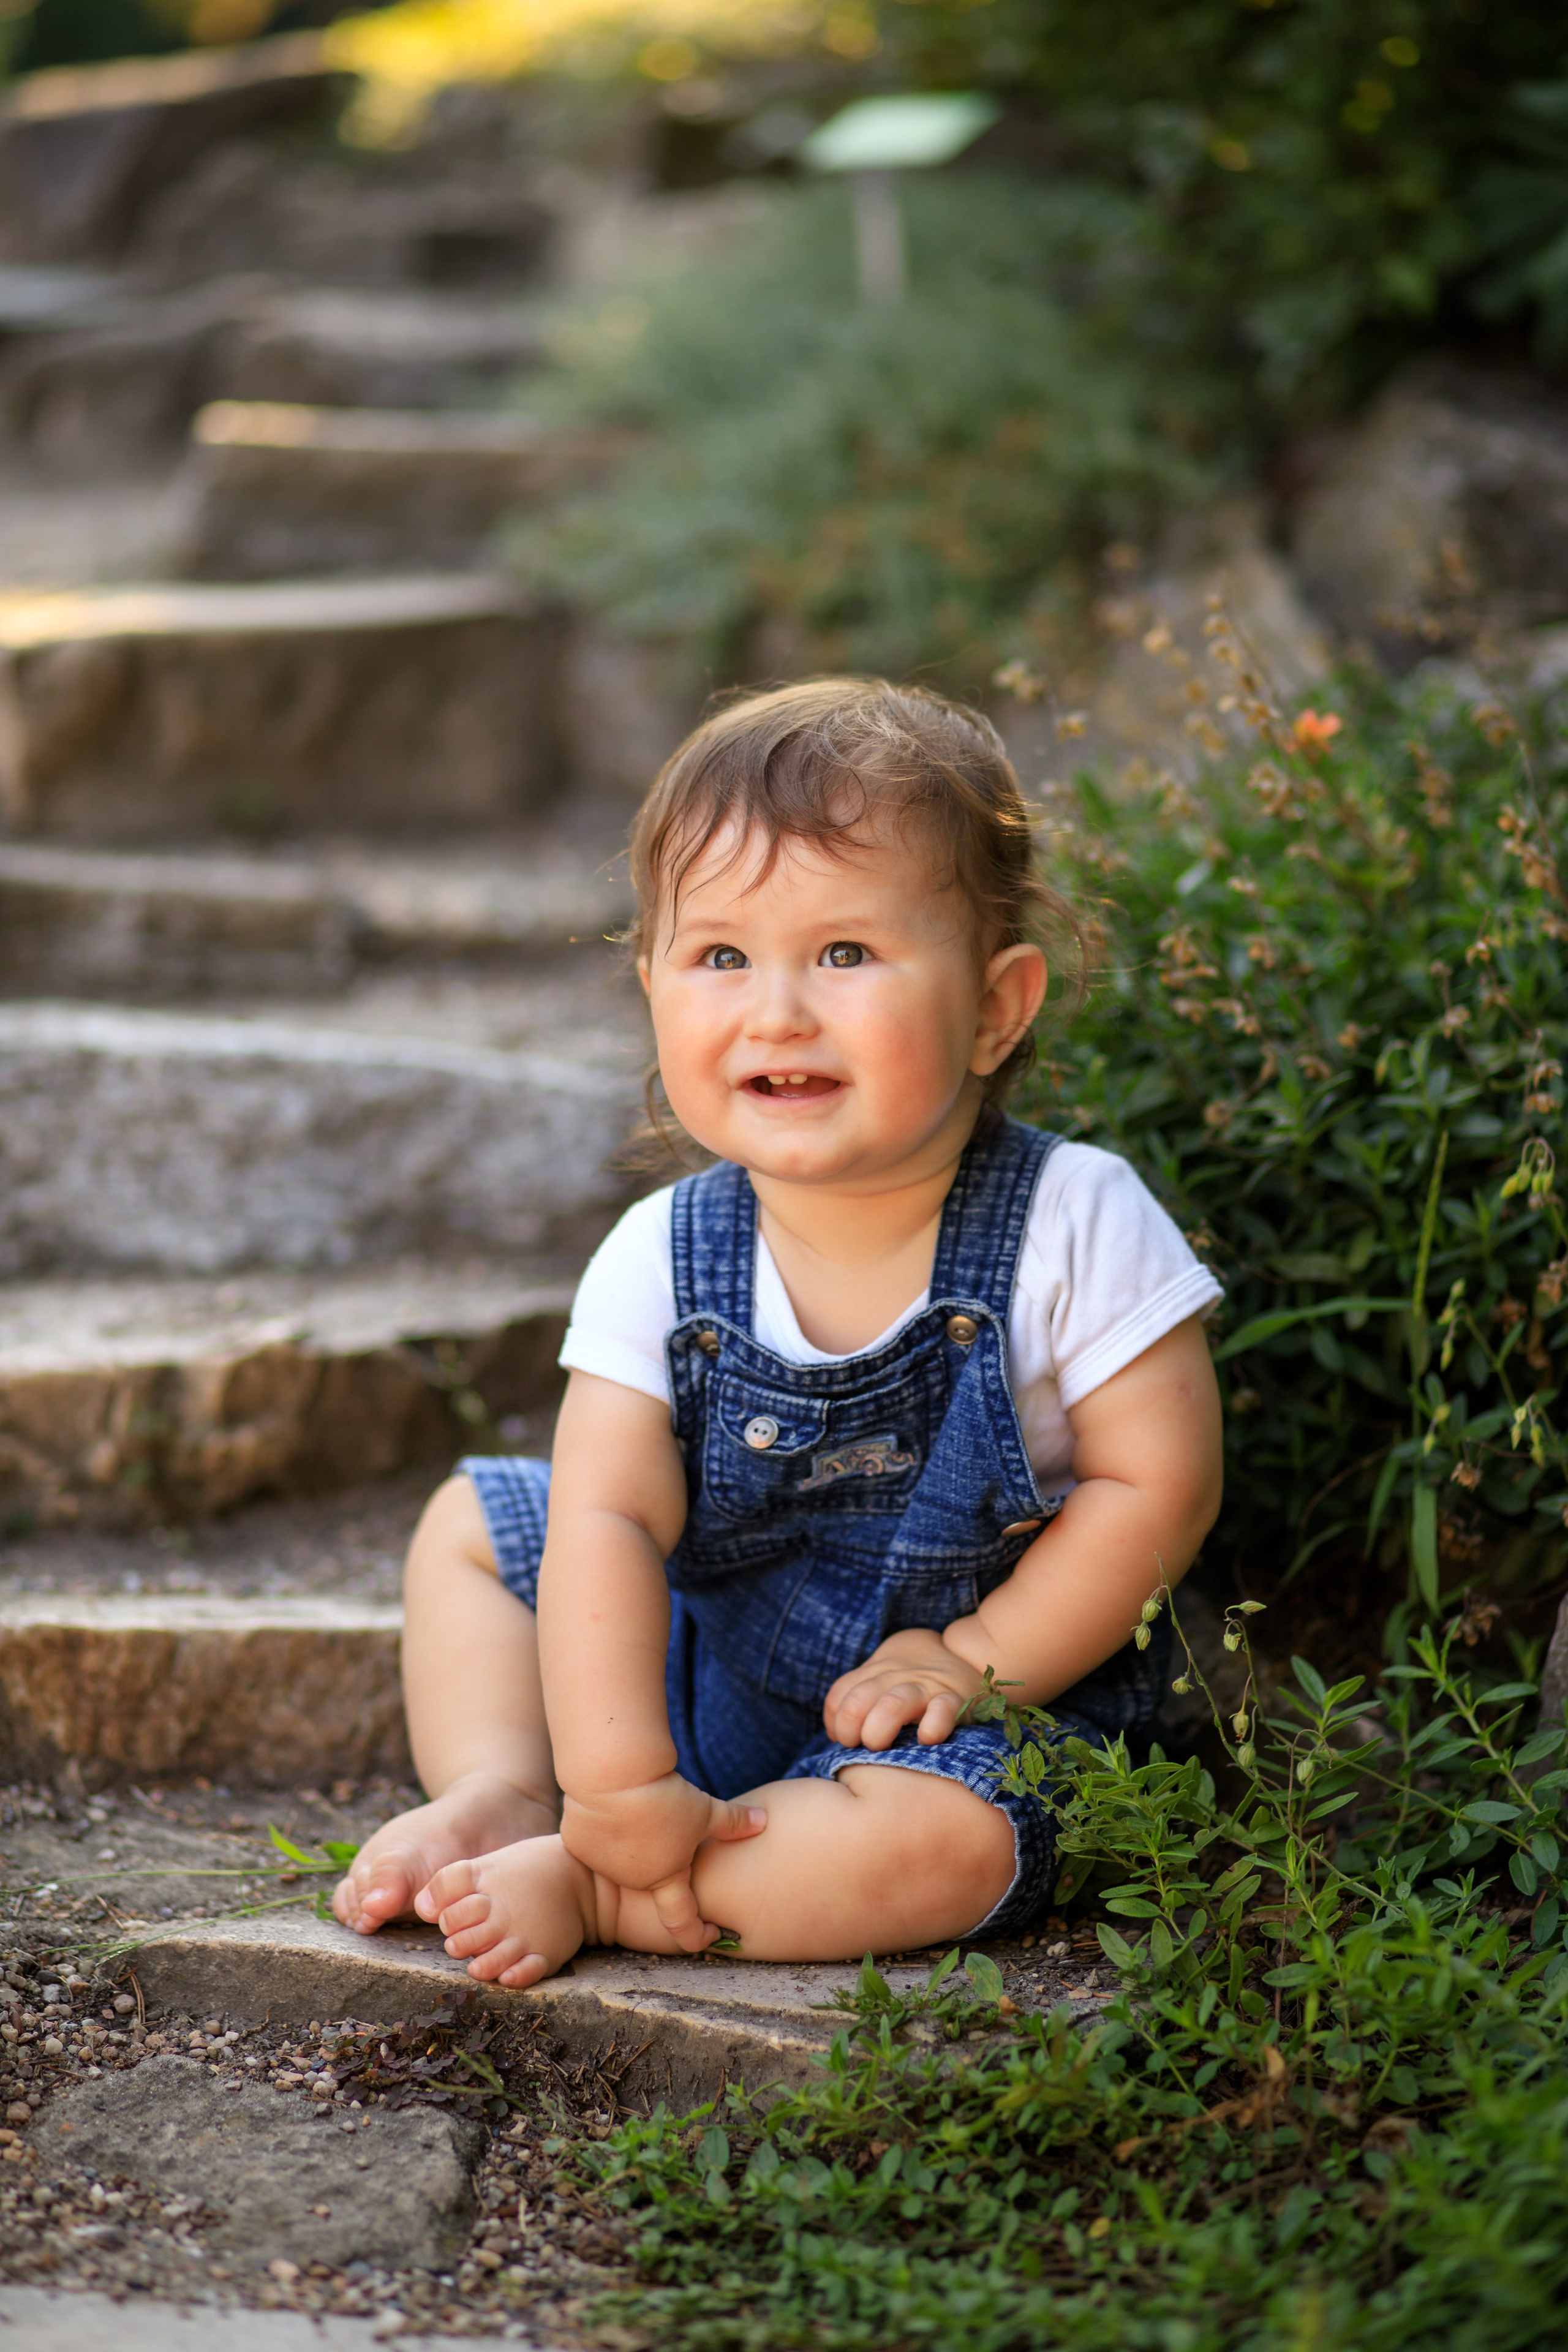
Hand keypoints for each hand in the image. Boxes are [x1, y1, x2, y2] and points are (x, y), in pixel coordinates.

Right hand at [560, 1773, 765, 1952]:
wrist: (613, 1775)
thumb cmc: (664, 1796)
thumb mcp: (706, 1809)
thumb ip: (735, 1822)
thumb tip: (766, 1821)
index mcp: (665, 1877)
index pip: (682, 1921)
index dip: (697, 1934)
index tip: (712, 1935)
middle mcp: (631, 1878)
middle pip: (651, 1874)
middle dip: (662, 1857)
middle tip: (667, 1826)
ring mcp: (601, 1862)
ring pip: (622, 1854)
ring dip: (633, 1840)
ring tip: (639, 1808)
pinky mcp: (577, 1842)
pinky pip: (596, 1837)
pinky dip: (606, 1826)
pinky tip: (612, 1804)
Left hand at [822, 1628, 987, 1750]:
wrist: (965, 1651)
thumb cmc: (916, 1677)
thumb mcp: (885, 1676)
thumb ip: (861, 1697)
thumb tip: (835, 1734)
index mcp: (875, 1673)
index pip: (840, 1694)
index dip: (835, 1722)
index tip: (845, 1740)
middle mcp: (895, 1678)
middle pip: (858, 1701)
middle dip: (851, 1728)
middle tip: (862, 1746)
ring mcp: (925, 1688)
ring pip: (893, 1704)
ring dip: (879, 1728)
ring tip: (880, 1746)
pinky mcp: (956, 1699)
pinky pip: (943, 1710)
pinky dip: (933, 1725)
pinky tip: (925, 1738)